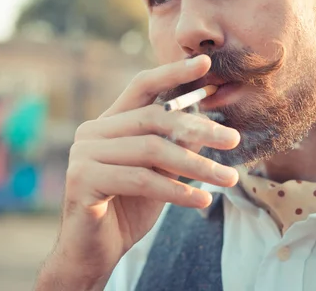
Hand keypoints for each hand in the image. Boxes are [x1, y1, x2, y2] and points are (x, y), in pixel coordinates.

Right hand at [36, 55, 239, 290]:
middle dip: (198, 127)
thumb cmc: (128, 209)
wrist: (93, 253)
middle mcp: (92, 132)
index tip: (205, 64)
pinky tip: (202, 200)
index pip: (141, 87)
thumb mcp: (161, 173)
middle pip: (153, 118)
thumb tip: (212, 124)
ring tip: (228, 178)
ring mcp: (83, 155)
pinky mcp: (82, 180)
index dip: (172, 73)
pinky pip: (140, 179)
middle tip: (233, 139)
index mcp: (108, 123)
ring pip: (151, 150)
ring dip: (196, 164)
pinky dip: (175, 190)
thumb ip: (177, 146)